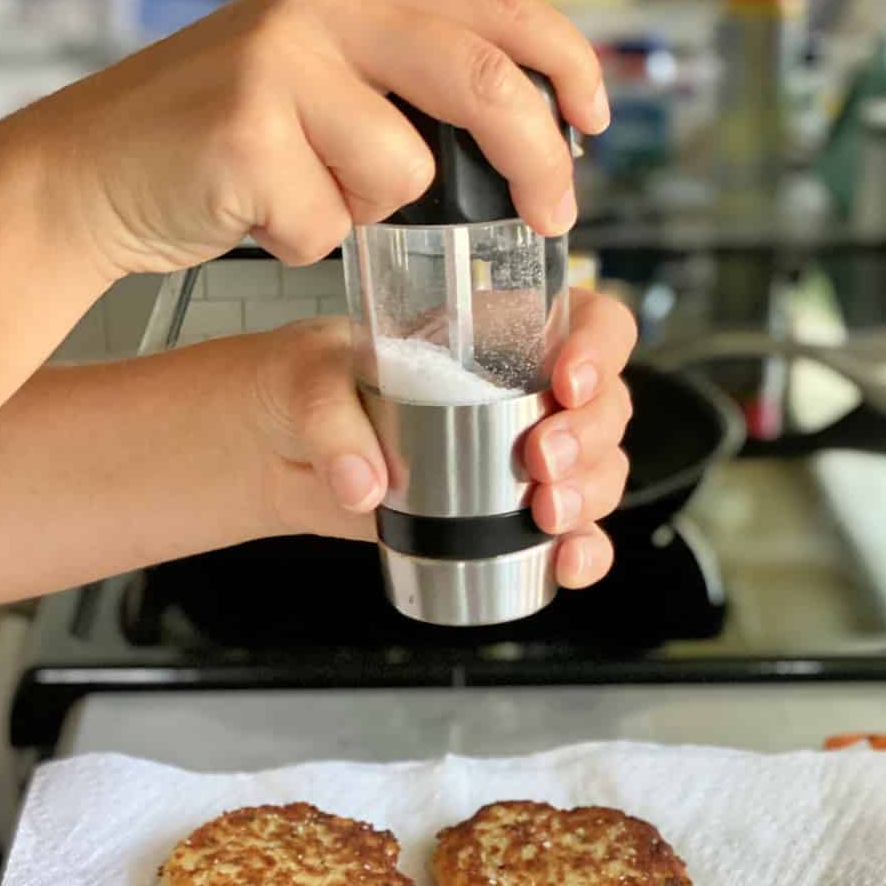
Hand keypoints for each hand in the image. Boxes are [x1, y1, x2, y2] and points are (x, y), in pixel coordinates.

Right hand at [40, 0, 608, 279]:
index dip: (566, 64)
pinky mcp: (245, 133)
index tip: (596, 121)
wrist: (94, 172)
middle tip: (554, 215)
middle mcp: (322, 5)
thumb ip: (405, 75)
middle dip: (538, 159)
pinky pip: (330, 223)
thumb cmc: (218, 141)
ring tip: (303, 196)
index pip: (497, 6)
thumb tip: (521, 126)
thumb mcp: (319, 74)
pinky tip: (255, 214)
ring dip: (368, 214)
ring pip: (402, 172)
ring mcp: (280, 63)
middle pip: (482, 80)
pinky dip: (305, 242)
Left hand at [250, 289, 635, 588]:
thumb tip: (365, 483)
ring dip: (589, 494)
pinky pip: (572, 535)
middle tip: (540, 460)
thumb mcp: (306, 380)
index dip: (598, 346)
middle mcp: (524, 392)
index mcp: (495, 332)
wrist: (279, 453)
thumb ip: (331, 421)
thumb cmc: (304, 386)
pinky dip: (583, 552)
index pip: (586, 321)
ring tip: (545, 514)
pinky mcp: (508, 517)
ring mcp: (522, 457)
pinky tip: (566, 564)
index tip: (568, 381)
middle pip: (606, 405)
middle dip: (587, 436)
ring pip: (598, 470)